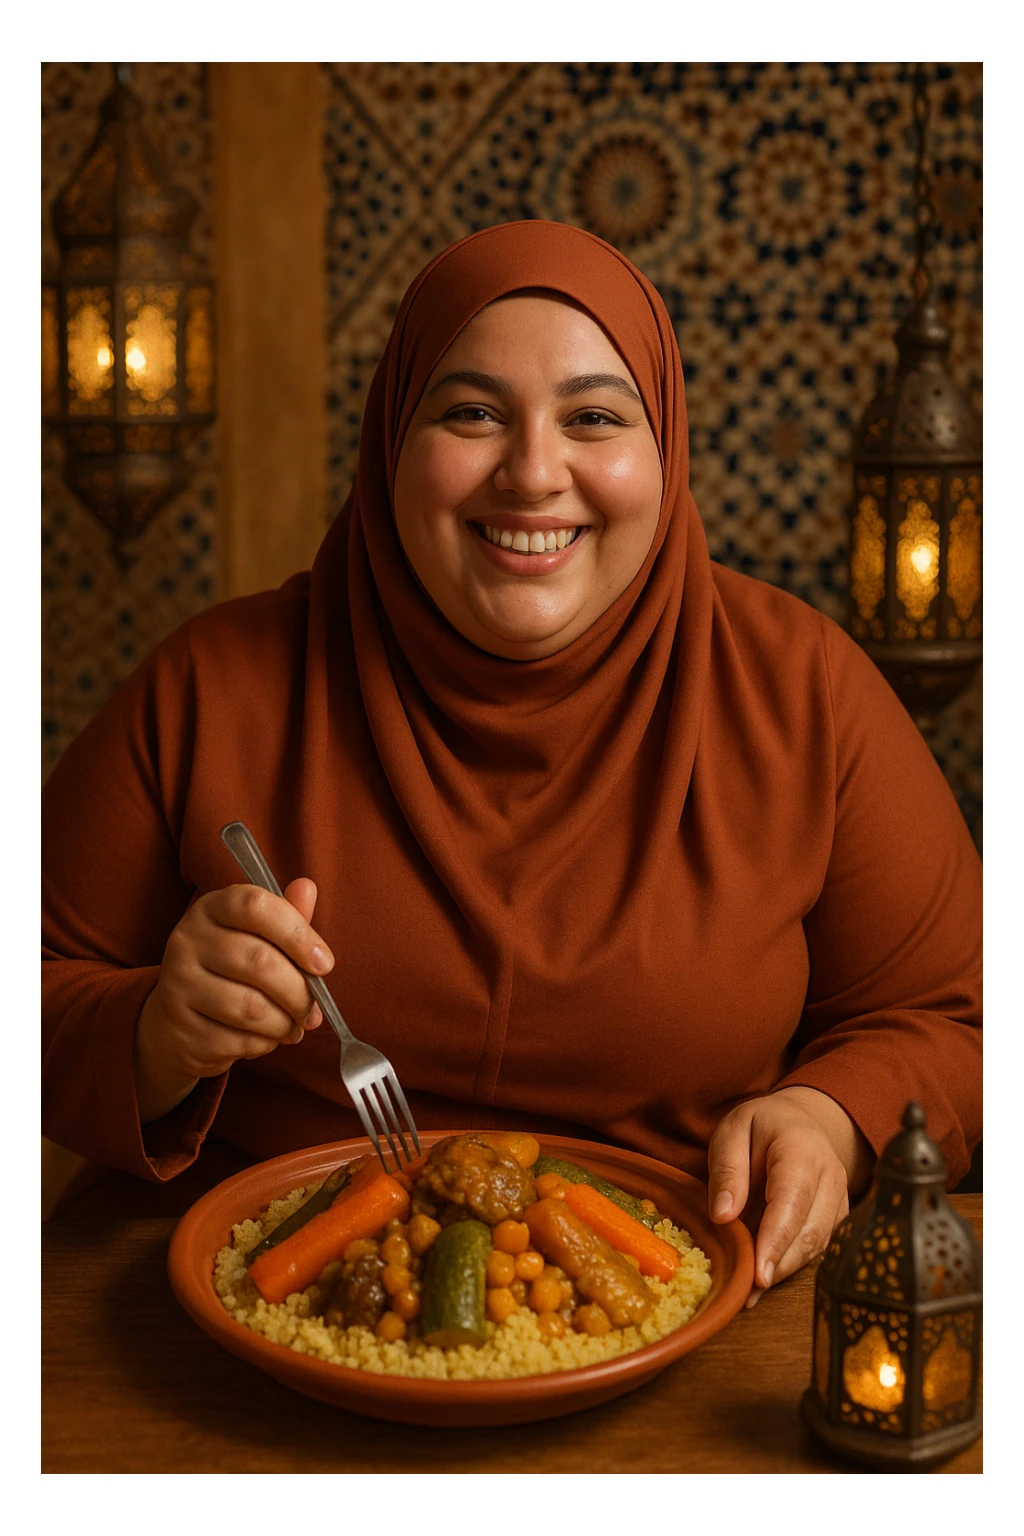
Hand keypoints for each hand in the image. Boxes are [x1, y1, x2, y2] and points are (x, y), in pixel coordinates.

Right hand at [134, 879, 332, 1123]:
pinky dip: (264, 1044)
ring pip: (251, 1007)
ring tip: (293, 1026)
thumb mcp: (256, 937)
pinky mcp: (180, 1026)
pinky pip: (237, 1040)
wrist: (176, 1021)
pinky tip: (266, 1037)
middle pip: (260, 962)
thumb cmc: (229, 971)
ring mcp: (178, 984)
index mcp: (211, 908)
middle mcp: (188, 940)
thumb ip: (286, 916)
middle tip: (314, 1010)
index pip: (256, 905)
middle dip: (300, 993)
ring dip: (285, 1023)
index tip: (325, 963)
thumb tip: (307, 887)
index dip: (298, 934)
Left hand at [706, 1087, 872, 1303]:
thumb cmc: (761, 1126)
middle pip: (810, 1232)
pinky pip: (817, 1249)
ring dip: (784, 1271)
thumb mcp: (732, 1131)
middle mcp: (831, 1178)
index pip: (792, 1200)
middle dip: (779, 1266)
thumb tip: (723, 1216)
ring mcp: (840, 1201)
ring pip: (817, 1246)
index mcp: (802, 1150)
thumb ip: (727, 1169)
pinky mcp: (837, 1219)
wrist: (800, 1122)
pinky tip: (764, 1279)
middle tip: (747, 1293)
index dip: (776, 1239)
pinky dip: (791, 1266)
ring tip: (749, 1293)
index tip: (759, 1274)